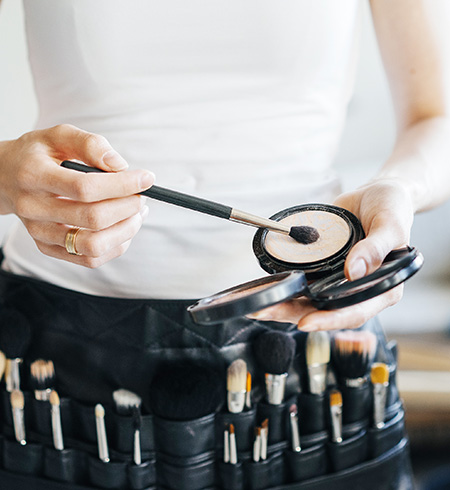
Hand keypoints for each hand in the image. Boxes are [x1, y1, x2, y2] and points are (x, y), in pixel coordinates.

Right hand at [0, 124, 153, 266]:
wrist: (5, 178)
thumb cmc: (38, 154)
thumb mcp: (59, 135)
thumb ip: (90, 144)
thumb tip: (121, 166)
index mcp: (34, 175)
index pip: (85, 187)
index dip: (123, 185)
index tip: (147, 179)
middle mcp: (33, 208)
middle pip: (93, 219)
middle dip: (128, 207)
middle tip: (142, 197)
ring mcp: (39, 233)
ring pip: (93, 245)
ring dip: (125, 231)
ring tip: (137, 213)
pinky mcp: (47, 248)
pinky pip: (89, 259)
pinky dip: (115, 246)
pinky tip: (124, 228)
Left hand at [250, 179, 414, 330]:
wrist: (376, 194)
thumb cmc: (392, 209)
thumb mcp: (391, 225)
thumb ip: (375, 248)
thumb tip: (353, 272)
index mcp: (382, 288)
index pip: (355, 312)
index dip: (329, 320)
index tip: (305, 322)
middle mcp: (358, 289)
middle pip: (325, 310)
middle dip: (293, 314)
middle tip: (265, 311)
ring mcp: (338, 280)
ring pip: (310, 300)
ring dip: (284, 303)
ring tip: (258, 304)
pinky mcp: (323, 268)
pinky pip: (304, 280)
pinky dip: (286, 284)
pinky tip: (266, 286)